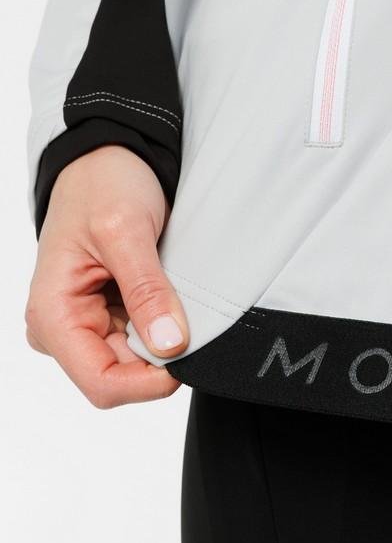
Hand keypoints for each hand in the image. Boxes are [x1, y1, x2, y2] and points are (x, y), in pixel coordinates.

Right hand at [25, 145, 188, 408]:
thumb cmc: (101, 185)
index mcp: (54, 315)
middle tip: (185, 310)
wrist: (104, 158)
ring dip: (164, 337)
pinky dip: (165, 324)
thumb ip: (146, 291)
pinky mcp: (108, 316)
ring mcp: (86, 324)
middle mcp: (64, 329)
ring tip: (172, 292)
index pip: (102, 384)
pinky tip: (168, 295)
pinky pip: (145, 339)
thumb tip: (168, 344)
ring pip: (138, 362)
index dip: (149, 381)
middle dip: (160, 355)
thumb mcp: (125, 231)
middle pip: (123, 377)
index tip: (186, 350)